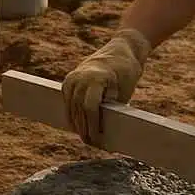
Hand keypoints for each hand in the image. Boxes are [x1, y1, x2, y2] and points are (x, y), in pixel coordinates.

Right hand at [61, 29, 152, 145]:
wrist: (120, 51)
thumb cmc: (127, 73)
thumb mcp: (124, 91)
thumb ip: (111, 108)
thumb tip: (103, 130)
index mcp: (96, 78)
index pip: (90, 108)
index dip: (92, 125)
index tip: (97, 139)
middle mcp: (80, 77)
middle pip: (78, 109)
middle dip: (84, 128)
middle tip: (91, 143)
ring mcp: (72, 77)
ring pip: (71, 106)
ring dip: (77, 123)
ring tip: (85, 137)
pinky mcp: (69, 80)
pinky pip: (67, 101)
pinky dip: (71, 113)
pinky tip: (76, 126)